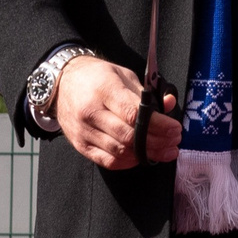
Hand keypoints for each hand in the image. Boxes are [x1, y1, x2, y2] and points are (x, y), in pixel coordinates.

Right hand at [57, 57, 177, 169]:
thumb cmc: (96, 77)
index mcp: (104, 90)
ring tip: (164, 152)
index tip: (174, 129)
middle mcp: (91, 112)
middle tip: (173, 142)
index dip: (158, 125)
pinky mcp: (80, 145)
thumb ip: (146, 93)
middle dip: (157, 142)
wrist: (63, 82)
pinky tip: (141, 157)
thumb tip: (169, 104)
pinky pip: (107, 161)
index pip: (134, 114)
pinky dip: (127, 162)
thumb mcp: (123, 75)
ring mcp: (84, 131)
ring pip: (120, 151)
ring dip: (146, 155)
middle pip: (129, 136)